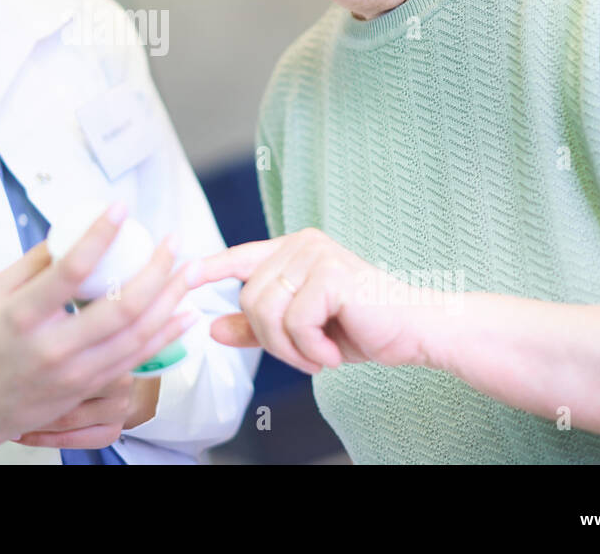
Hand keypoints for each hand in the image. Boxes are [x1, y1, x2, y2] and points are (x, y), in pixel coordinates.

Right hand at [0, 203, 197, 456]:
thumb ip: (34, 262)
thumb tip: (73, 231)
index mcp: (24, 316)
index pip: (70, 271)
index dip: (100, 236)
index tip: (121, 208)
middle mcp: (53, 348)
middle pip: (121, 307)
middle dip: (157, 269)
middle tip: (173, 241)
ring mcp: (75, 373)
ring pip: (138, 334)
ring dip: (170, 299)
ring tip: (190, 269)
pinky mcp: (89, 388)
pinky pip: (137, 358)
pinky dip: (166, 333)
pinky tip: (183, 313)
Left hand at [186, 229, 435, 374]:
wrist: (417, 331)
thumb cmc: (364, 327)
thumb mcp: (303, 332)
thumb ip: (258, 328)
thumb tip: (211, 327)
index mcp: (294, 251)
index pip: (241, 256)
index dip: (210, 268)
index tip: (182, 276)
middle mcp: (302, 244)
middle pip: (249, 298)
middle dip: (271, 339)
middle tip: (308, 355)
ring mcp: (316, 254)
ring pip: (266, 311)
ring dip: (290, 348)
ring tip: (322, 355)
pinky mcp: (330, 274)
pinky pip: (294, 322)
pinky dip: (311, 348)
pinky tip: (335, 351)